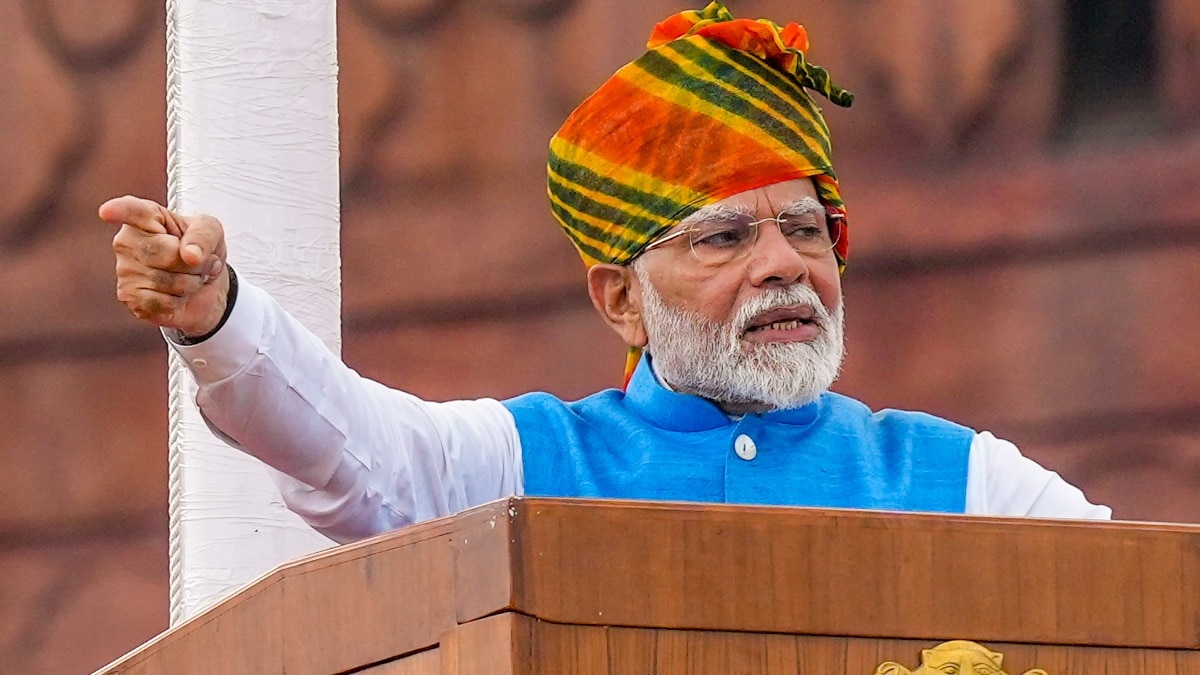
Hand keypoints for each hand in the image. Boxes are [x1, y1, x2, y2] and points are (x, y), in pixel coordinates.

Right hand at [99, 196, 229, 336]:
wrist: (204, 284)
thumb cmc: (201, 249)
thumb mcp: (213, 232)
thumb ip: (204, 236)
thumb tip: (190, 256)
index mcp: (146, 216)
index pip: (131, 211)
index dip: (119, 211)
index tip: (107, 212)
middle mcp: (127, 241)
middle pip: (167, 255)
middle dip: (195, 265)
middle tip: (198, 262)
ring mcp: (124, 270)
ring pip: (168, 282)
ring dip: (191, 283)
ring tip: (189, 277)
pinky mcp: (128, 297)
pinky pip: (162, 303)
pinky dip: (179, 301)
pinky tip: (176, 294)